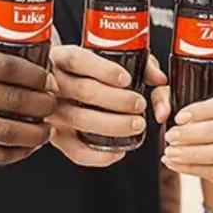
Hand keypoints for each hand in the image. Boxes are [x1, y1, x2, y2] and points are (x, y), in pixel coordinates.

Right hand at [0, 49, 54, 163]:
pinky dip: (20, 151)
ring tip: (47, 129)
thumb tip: (50, 78)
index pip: (10, 68)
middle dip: (44, 104)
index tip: (50, 82)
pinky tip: (30, 145)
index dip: (38, 76)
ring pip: (9, 131)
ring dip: (37, 132)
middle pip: (14, 99)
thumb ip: (1, 64)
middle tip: (52, 105)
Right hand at [47, 46, 162, 166]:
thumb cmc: (93, 70)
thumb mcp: (115, 57)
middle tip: (140, 104)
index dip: (103, 70)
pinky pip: (74, 151)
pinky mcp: (56, 137)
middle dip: (116, 100)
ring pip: (79, 119)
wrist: (62, 85)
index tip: (127, 79)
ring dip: (112, 125)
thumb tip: (160, 80)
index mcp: (62, 58)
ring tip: (137, 124)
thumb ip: (139, 64)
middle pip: (83, 91)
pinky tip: (119, 151)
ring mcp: (51, 112)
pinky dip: (98, 155)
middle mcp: (52, 84)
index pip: (78, 60)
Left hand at [158, 90, 212, 186]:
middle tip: (171, 136)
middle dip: (196, 133)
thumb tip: (162, 112)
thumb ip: (171, 96)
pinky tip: (173, 163)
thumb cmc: (207, 116)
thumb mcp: (191, 99)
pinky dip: (193, 169)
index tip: (179, 117)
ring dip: (195, 153)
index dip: (206, 109)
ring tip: (170, 152)